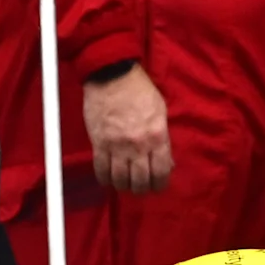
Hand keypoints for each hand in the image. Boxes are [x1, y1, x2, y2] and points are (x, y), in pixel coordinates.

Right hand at [83, 64, 171, 193]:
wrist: (112, 76)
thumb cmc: (140, 91)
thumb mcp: (160, 112)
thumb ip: (163, 138)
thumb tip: (166, 161)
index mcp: (157, 137)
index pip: (162, 171)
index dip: (160, 184)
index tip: (157, 186)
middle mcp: (138, 146)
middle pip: (141, 180)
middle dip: (141, 188)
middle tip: (140, 187)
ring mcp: (117, 146)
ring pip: (120, 179)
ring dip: (123, 186)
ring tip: (124, 184)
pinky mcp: (99, 143)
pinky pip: (101, 169)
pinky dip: (105, 179)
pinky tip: (108, 179)